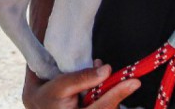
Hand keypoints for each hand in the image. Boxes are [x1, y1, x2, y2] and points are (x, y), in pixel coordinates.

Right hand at [23, 62, 139, 108]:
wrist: (40, 106)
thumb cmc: (49, 95)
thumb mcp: (61, 84)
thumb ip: (83, 78)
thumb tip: (106, 69)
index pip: (103, 106)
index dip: (119, 93)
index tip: (135, 81)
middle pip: (110, 108)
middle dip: (117, 92)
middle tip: (127, 78)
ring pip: (110, 108)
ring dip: (111, 92)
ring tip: (101, 75)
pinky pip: (106, 107)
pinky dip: (108, 96)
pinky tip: (100, 87)